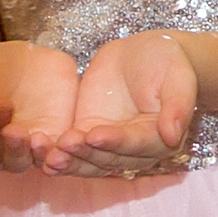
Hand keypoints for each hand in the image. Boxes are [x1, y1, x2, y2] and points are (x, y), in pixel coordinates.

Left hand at [52, 30, 197, 176]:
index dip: (116, 142)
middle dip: (85, 154)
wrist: (144, 54)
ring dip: (67, 162)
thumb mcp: (178, 78)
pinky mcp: (86, 135)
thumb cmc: (168, 63)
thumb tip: (173, 135)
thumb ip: (178, 106)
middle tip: (64, 145)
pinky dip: (55, 155)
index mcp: (160, 139)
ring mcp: (108, 145)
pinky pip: (71, 152)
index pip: (136, 144)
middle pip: (108, 159)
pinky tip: (39, 153)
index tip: (95, 135)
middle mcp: (133, 150)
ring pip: (87, 162)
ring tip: (48, 155)